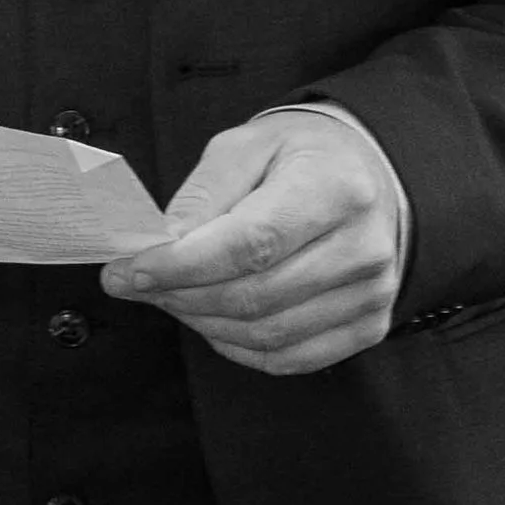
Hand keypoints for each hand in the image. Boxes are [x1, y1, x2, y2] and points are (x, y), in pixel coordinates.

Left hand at [99, 113, 402, 376]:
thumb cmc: (300, 158)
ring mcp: (372, 293)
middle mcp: (364, 246)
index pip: (252, 243)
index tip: (132, 269)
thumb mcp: (246, 146)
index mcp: (337, 187)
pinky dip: (235, 346)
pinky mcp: (369, 326)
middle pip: (255, 296)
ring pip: (266, 334)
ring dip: (201, 322)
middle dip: (180, 295)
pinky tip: (210, 318)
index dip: (185, 265)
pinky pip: (287, 358)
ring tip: (168, 295)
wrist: (367, 176)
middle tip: (134, 283)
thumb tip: (161, 245)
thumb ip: (202, 194)